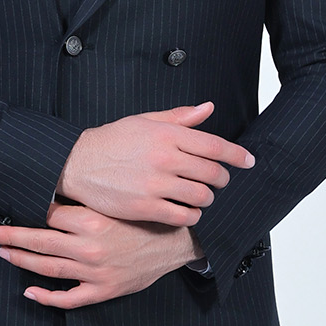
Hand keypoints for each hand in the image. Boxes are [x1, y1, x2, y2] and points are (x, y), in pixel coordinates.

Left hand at [0, 203, 203, 309]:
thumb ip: (93, 190)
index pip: (50, 214)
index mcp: (93, 220)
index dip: (28, 209)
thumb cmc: (149, 216)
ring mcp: (94, 271)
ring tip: (2, 252)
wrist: (179, 242)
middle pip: (39, 240)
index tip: (7, 205)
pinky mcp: (103, 290)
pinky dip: (46, 297)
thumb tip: (61, 180)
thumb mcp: (122, 196)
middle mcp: (89, 246)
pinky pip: (68, 298)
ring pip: (47, 267)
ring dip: (21, 260)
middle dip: (9, 236)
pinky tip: (29, 291)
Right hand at [55, 102, 253, 227]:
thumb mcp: (144, 121)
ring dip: (206, 198)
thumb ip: (179, 117)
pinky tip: (187, 211)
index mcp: (167, 134)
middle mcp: (164, 158)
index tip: (248, 161)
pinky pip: (183, 216)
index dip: (237, 155)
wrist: (77, 163)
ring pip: (201, 196)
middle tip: (219, 181)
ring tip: (201, 196)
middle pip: (213, 173)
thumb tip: (208, 108)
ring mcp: (155, 184)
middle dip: (222, 179)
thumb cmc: (111, 141)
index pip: (214, 145)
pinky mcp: (145, 207)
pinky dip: (191, 216)